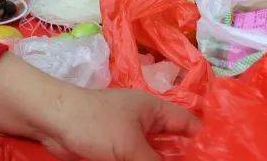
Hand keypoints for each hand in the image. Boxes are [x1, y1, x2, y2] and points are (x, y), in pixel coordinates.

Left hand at [39, 88, 198, 160]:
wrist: (53, 122)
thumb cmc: (95, 125)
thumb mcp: (130, 148)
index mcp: (155, 111)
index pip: (188, 124)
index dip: (202, 141)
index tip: (214, 157)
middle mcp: (145, 123)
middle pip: (173, 146)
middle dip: (181, 158)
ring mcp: (129, 138)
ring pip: (154, 157)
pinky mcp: (114, 152)